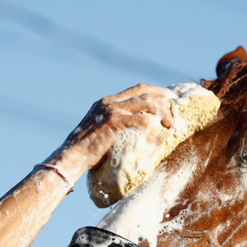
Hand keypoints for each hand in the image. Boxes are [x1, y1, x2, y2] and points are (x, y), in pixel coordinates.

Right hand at [52, 84, 174, 178]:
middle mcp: (109, 102)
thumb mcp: (99, 131)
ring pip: (146, 101)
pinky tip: (154, 138)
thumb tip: (134, 133)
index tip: (167, 99)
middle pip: (144, 90)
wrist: (71, 157)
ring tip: (170, 124)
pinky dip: (151, 128)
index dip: (154, 92)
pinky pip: (141, 120)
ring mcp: (112, 111)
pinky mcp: (115, 122)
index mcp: (105, 102)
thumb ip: (115, 126)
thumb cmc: (85, 151)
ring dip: (162, 111)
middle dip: (163, 97)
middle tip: (175, 107)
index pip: (136, 89)